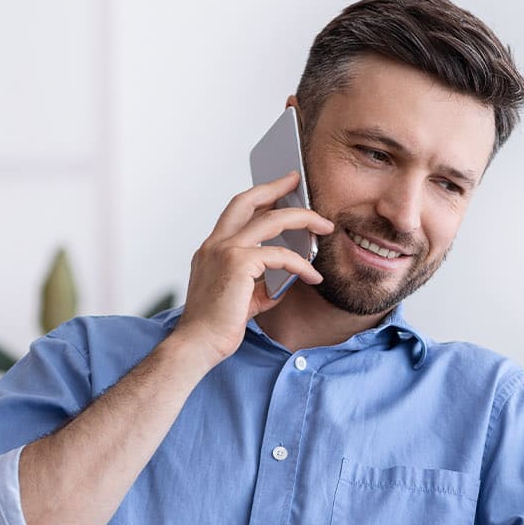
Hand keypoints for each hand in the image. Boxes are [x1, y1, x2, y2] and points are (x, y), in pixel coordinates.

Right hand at [172, 172, 333, 364]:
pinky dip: (301, 264)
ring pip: (270, 220)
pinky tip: (314, 276)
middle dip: (275, 187)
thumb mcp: (245, 297)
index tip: (278, 189)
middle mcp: (215, 244)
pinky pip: (280, 255)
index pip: (236, 211)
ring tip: (324, 225)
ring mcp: (224, 251)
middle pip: (247, 200)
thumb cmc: (218, 325)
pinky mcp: (238, 264)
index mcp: (212, 249)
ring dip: (302, 218)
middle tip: (296, 179)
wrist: (199, 344)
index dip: (259, 196)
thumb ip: (262, 282)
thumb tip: (288, 278)